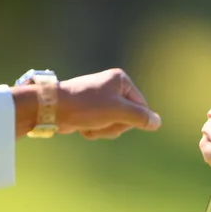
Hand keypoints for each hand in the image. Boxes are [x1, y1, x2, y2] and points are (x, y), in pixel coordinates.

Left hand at [16, 69, 160, 139]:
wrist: (53, 108)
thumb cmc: (86, 106)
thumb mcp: (118, 111)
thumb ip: (140, 117)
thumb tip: (158, 122)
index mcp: (121, 80)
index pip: (141, 107)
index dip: (131, 119)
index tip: (115, 118)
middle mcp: (112, 87)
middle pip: (128, 117)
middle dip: (113, 126)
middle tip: (100, 122)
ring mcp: (100, 99)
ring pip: (114, 125)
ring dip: (102, 130)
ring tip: (88, 124)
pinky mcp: (90, 110)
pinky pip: (100, 126)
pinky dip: (92, 130)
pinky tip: (81, 126)